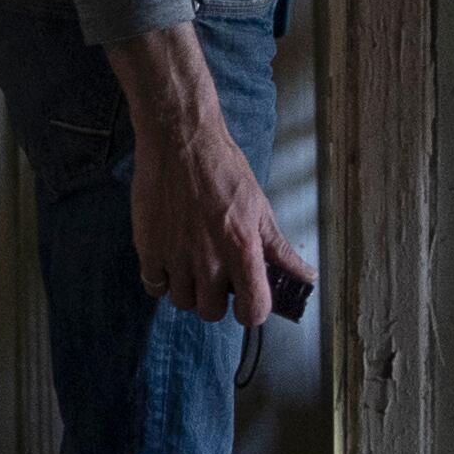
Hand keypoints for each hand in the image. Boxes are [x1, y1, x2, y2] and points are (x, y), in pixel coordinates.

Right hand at [104, 22, 313, 326]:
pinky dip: (162, 278)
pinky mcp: (147, 248)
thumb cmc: (224, 170)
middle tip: (215, 272)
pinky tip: (170, 258)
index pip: (253, 312)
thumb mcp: (259, 207)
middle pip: (211, 312)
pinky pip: (154, 286)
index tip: (247, 297)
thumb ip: (279, 249)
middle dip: (216, 298)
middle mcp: (208, 261)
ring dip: (188, 288)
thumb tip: (306, 277)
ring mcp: (175, 257)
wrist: (180, 141)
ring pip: (182, 301)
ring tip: (190, 261)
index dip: (252, 309)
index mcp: (242, 250)